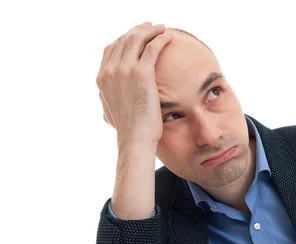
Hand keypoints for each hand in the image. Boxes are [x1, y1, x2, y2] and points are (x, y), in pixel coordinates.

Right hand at [96, 22, 171, 147]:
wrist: (135, 138)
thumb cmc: (127, 130)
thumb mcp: (109, 112)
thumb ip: (107, 100)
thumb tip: (105, 100)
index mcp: (101, 78)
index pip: (111, 48)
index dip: (124, 38)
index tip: (136, 35)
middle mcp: (110, 71)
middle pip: (123, 40)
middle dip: (138, 30)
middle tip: (151, 27)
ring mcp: (124, 70)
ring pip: (136, 39)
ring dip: (150, 31)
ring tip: (162, 29)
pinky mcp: (141, 74)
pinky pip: (152, 48)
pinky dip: (160, 39)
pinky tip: (168, 36)